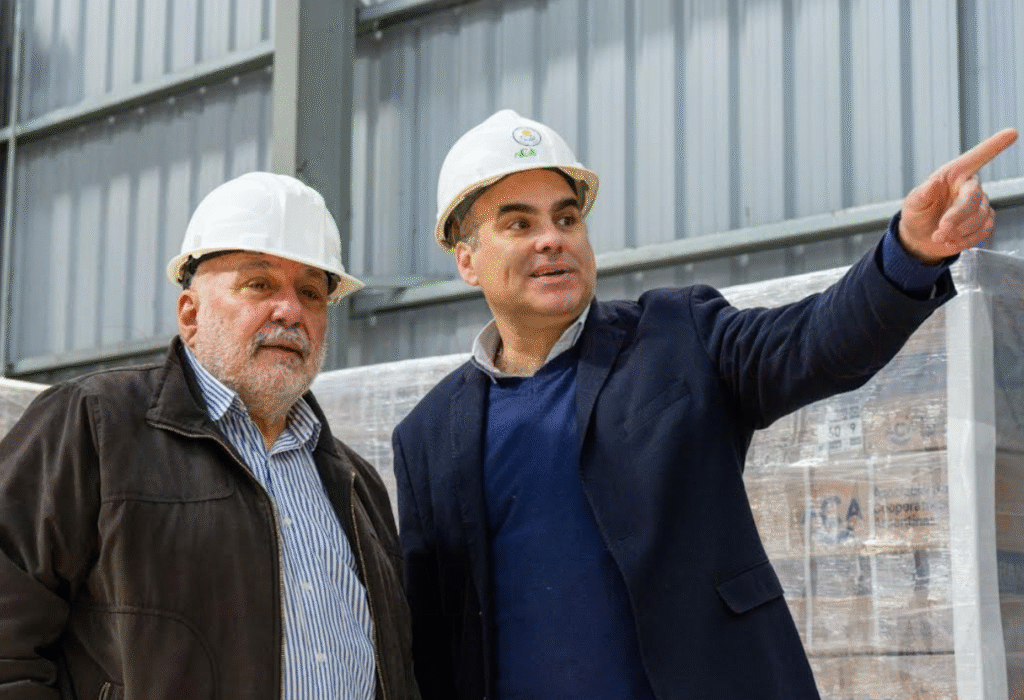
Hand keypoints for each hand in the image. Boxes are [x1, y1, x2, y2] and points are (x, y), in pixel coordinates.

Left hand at [898, 128, 1017, 263]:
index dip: (994, 146)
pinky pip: (984, 230)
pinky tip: (952, 242)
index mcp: (954, 175)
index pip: (976, 158)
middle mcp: (969, 187)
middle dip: (956, 217)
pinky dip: (967, 239)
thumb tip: (932, 182)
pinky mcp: (984, 222)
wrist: (920, 239)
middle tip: (940, 231)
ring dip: (959, 231)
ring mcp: (979, 205)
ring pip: (980, 217)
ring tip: (939, 237)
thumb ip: (922, 194)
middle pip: (974, 198)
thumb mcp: (913, 204)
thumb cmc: (917, 215)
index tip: (1011, 133)